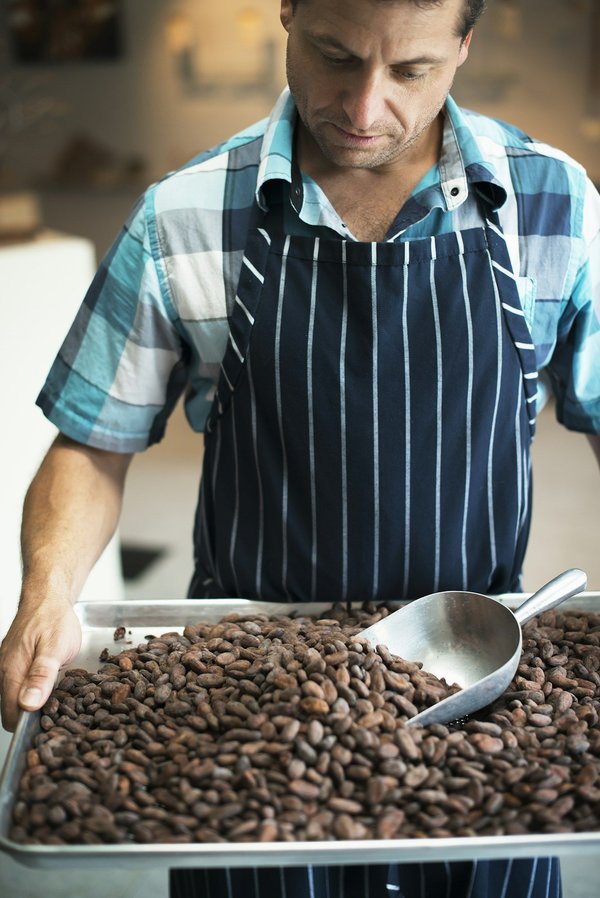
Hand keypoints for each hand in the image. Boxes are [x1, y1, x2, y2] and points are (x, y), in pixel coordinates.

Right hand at [0, 599, 81, 731]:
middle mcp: (4, 672)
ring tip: (57, 702)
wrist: (47, 597)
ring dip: (33, 705)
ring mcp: (6, 667)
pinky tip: (49, 689)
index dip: (31, 726)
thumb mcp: (55, 646)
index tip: (52, 726)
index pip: (12, 715)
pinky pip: (18, 686)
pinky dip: (32, 692)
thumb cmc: (54, 619)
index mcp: (11, 672)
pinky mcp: (12, 664)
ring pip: (15, 699)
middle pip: (12, 710)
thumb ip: (41, 676)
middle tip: (59, 715)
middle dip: (33, 718)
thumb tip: (28, 704)